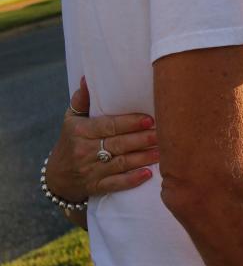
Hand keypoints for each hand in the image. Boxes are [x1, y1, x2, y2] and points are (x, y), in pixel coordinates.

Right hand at [45, 77, 158, 201]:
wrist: (56, 177)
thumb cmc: (71, 141)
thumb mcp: (71, 120)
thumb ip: (82, 100)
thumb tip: (87, 78)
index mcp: (80, 131)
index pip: (109, 126)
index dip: (130, 123)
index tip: (149, 119)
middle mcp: (84, 151)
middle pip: (118, 144)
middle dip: (142, 139)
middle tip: (163, 133)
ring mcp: (90, 171)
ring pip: (120, 163)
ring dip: (143, 158)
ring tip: (162, 151)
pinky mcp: (95, 187)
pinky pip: (115, 184)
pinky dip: (131, 180)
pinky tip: (148, 174)